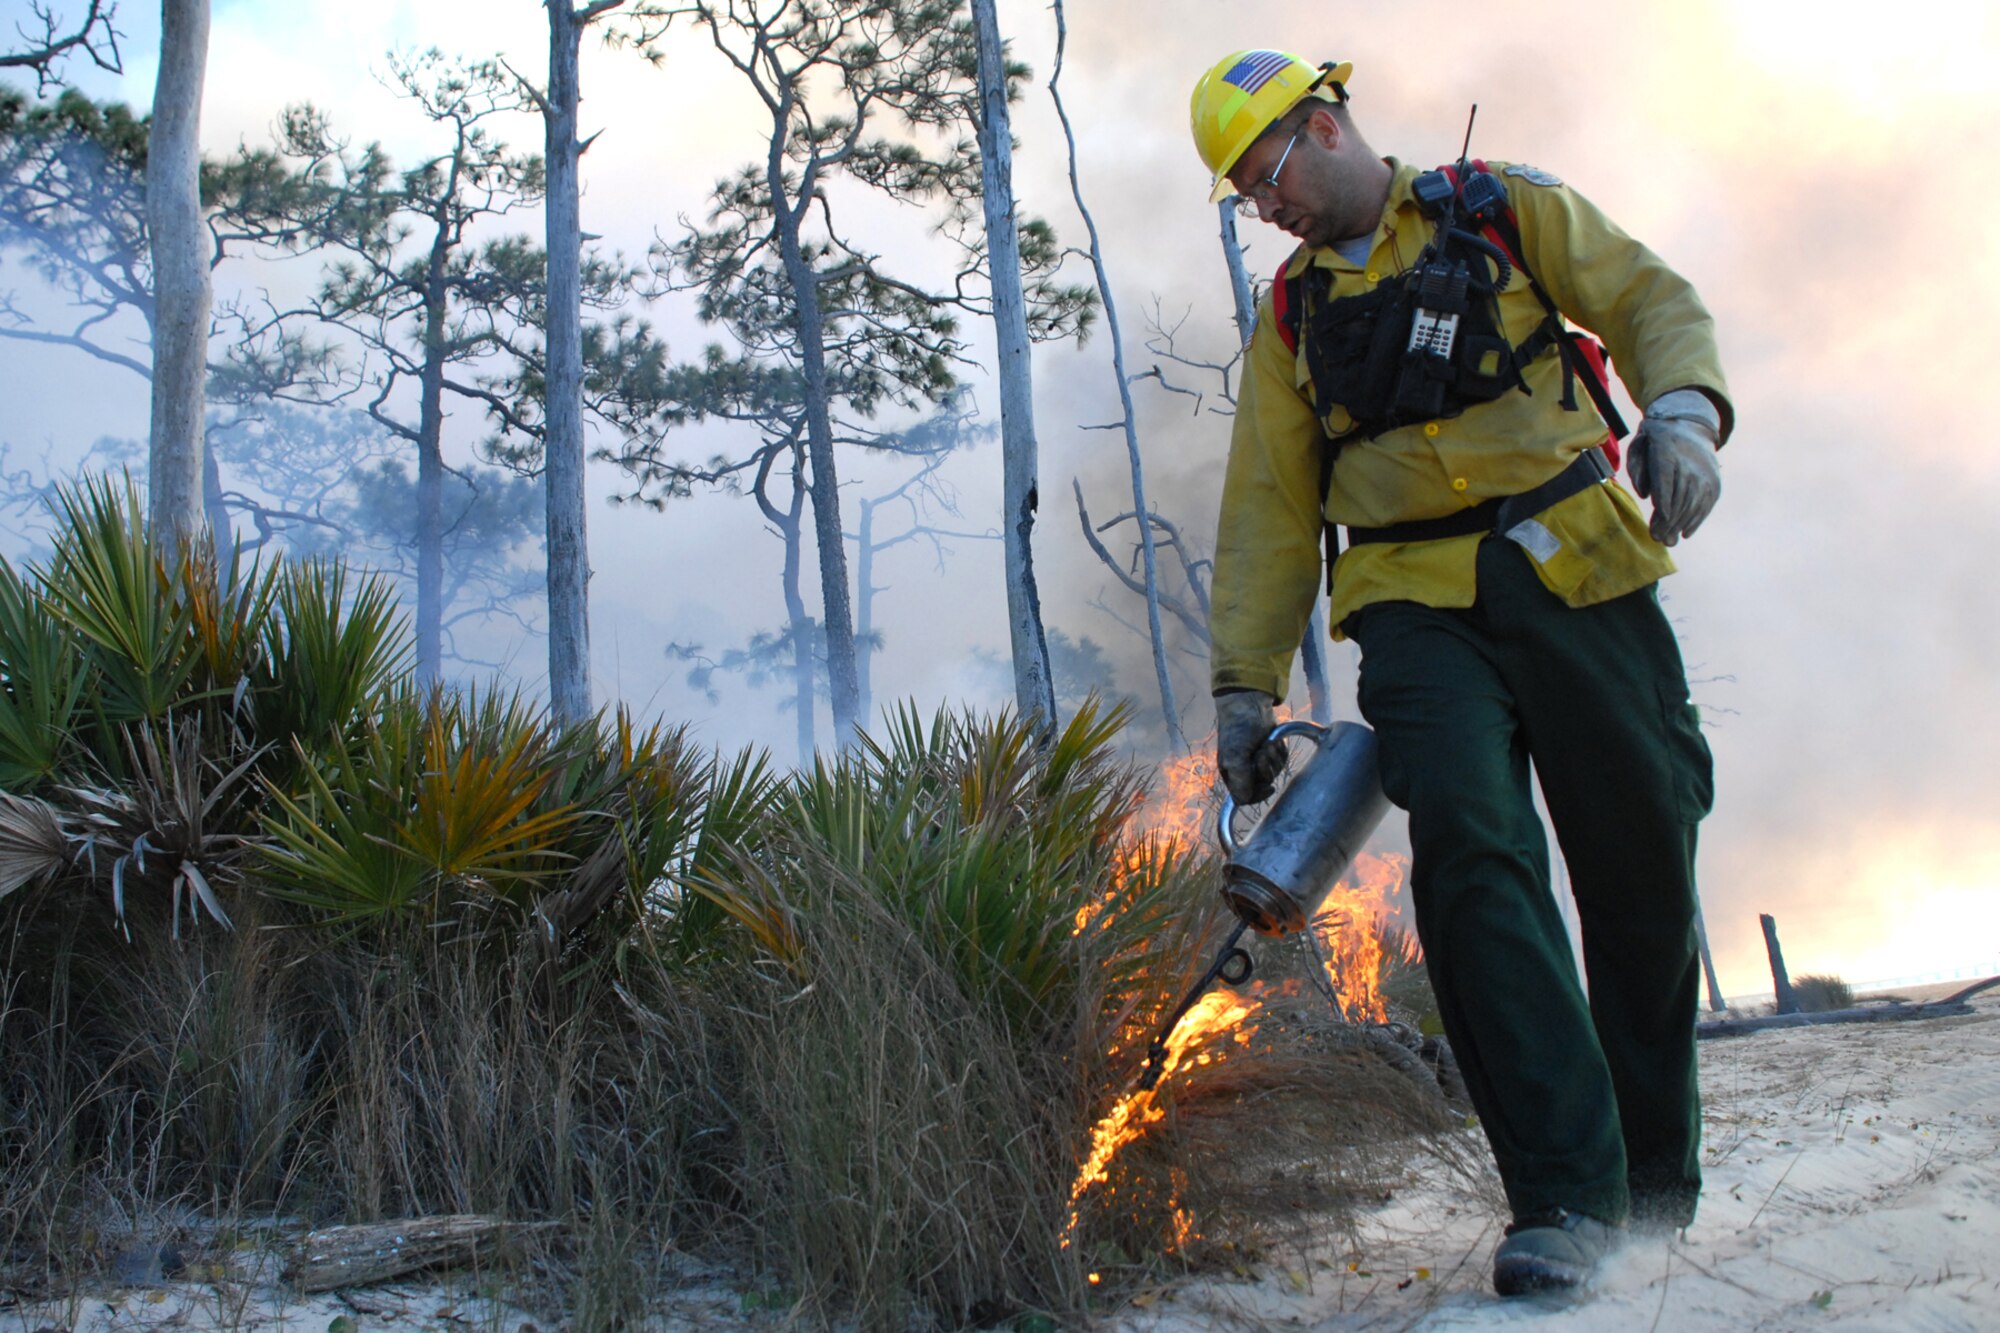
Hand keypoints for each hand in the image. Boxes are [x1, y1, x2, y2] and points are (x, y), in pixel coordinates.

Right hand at [1215, 690, 1284, 804]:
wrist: (1250, 704)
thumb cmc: (1238, 729)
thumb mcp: (1235, 755)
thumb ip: (1240, 780)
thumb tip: (1243, 802)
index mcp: (1231, 774)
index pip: (1245, 798)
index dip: (1258, 795)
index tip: (1269, 787)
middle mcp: (1245, 770)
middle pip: (1263, 785)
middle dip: (1266, 768)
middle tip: (1261, 752)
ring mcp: (1259, 761)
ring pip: (1274, 773)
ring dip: (1273, 757)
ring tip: (1265, 743)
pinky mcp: (1272, 752)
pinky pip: (1281, 761)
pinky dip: (1280, 751)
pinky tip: (1272, 740)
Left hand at [1629, 389, 1722, 546]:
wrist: (1690, 425)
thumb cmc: (1655, 441)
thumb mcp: (1639, 445)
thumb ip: (1637, 469)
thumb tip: (1646, 495)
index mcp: (1667, 452)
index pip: (1666, 481)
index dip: (1664, 504)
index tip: (1659, 524)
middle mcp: (1690, 464)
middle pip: (1680, 496)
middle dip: (1669, 522)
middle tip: (1657, 538)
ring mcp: (1706, 473)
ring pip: (1694, 503)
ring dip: (1681, 525)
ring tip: (1668, 540)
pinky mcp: (1714, 482)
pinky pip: (1706, 504)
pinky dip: (1696, 520)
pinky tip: (1685, 533)